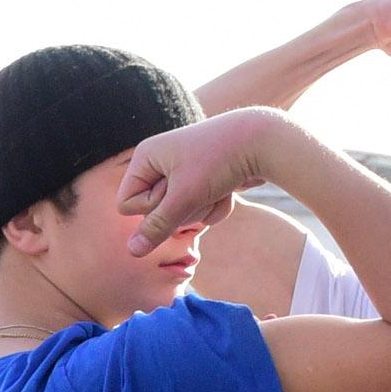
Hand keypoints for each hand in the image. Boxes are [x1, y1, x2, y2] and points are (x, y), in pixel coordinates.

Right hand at [115, 109, 290, 254]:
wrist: (264, 140)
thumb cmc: (219, 160)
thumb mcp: (185, 196)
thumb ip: (157, 227)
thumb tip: (132, 251)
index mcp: (145, 157)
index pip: (126, 205)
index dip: (151, 208)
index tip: (174, 191)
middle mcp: (160, 164)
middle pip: (155, 213)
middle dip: (182, 210)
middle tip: (200, 188)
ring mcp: (182, 173)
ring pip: (180, 215)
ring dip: (202, 209)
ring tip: (218, 187)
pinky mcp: (203, 182)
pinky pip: (200, 210)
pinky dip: (215, 205)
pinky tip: (229, 189)